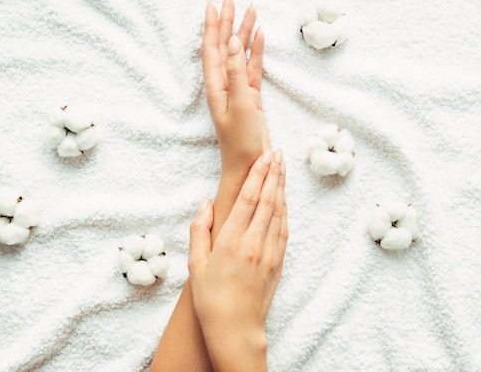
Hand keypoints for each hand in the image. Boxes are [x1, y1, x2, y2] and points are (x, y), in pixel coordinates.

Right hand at [188, 149, 287, 370]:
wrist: (236, 329)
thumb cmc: (210, 299)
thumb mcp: (196, 265)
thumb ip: (200, 231)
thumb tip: (205, 204)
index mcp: (230, 241)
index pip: (249, 198)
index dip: (258, 174)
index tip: (265, 155)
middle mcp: (253, 243)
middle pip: (268, 200)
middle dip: (274, 173)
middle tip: (278, 151)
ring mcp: (269, 253)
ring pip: (279, 212)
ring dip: (281, 187)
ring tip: (283, 167)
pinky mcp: (278, 262)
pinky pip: (284, 229)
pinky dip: (285, 209)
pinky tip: (284, 198)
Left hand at [202, 0, 269, 176]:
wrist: (249, 165)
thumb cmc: (240, 140)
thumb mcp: (240, 104)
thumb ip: (236, 73)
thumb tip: (231, 43)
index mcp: (216, 86)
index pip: (212, 49)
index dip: (213, 27)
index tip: (215, 5)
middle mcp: (224, 85)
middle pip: (223, 47)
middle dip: (227, 23)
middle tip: (231, 0)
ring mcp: (238, 90)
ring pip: (239, 55)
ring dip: (243, 33)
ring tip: (251, 11)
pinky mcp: (251, 96)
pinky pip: (252, 68)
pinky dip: (255, 52)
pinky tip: (259, 37)